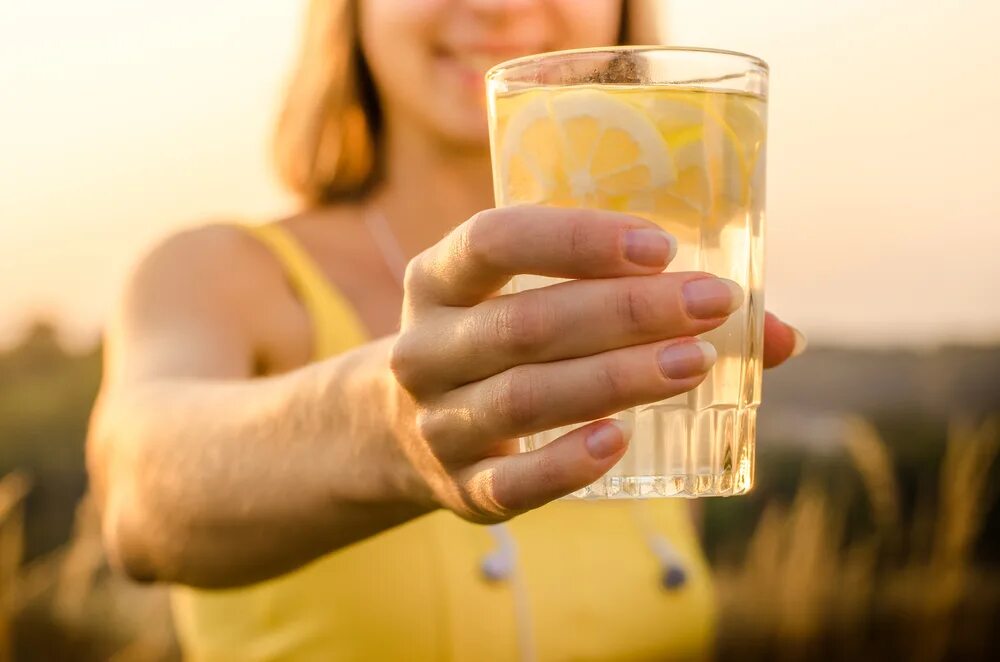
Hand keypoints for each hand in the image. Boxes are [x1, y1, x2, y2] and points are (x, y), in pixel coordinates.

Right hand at [389, 207, 801, 521]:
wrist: (407, 429)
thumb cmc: (499, 346)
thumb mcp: (531, 302)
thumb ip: (633, 299)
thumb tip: (780, 334)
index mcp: (437, 281)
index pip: (493, 240)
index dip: (575, 240)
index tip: (660, 245)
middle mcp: (424, 349)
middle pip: (524, 325)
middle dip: (624, 312)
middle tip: (710, 305)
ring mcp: (436, 423)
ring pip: (525, 399)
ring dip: (614, 379)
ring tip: (694, 363)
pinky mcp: (458, 488)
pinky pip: (509, 483)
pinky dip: (566, 464)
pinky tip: (620, 441)